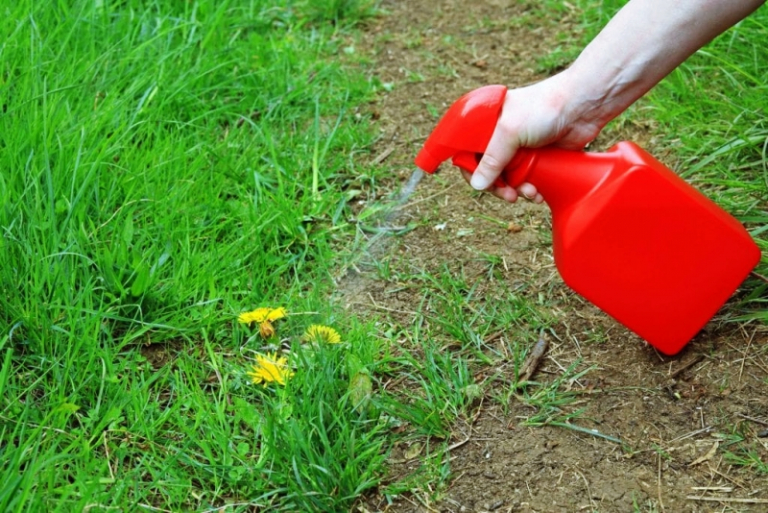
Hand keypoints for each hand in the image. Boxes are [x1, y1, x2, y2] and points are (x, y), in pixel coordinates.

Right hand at [466, 72, 601, 202]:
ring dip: (518, 190)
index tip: (482, 185)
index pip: (468, 152)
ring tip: (530, 191)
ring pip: (509, 179)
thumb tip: (477, 186)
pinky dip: (532, 189)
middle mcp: (502, 136)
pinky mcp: (539, 158)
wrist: (583, 106)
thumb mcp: (510, 132)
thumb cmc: (545, 107)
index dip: (472, 171)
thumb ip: (492, 159)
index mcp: (488, 123)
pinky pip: (529, 180)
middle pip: (489, 170)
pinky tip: (539, 193)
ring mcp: (520, 148)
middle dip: (499, 186)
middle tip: (509, 195)